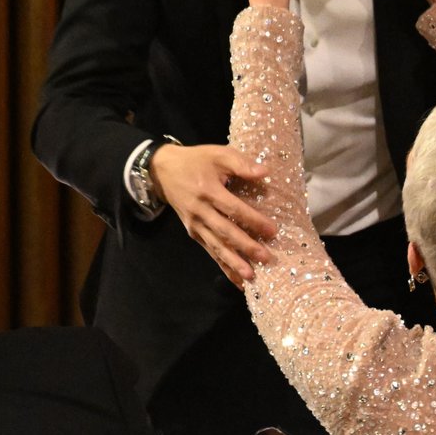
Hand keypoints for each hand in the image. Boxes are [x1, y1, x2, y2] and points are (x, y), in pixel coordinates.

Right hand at [149, 141, 275, 285]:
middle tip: (266, 258)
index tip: (272, 231)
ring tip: (250, 276)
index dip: (253, 221)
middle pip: (225, 232)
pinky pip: (210, 251)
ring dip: (233, 263)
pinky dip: (223, 266)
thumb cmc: (196, 161)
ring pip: (216, 247)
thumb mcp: (218, 154)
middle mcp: (200, 211)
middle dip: (246, 247)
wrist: (163, 171)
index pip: (234, 209)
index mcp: (209, 191)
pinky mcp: (193, 233)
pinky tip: (237, 280)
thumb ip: (241, 163)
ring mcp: (195, 225)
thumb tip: (265, 173)